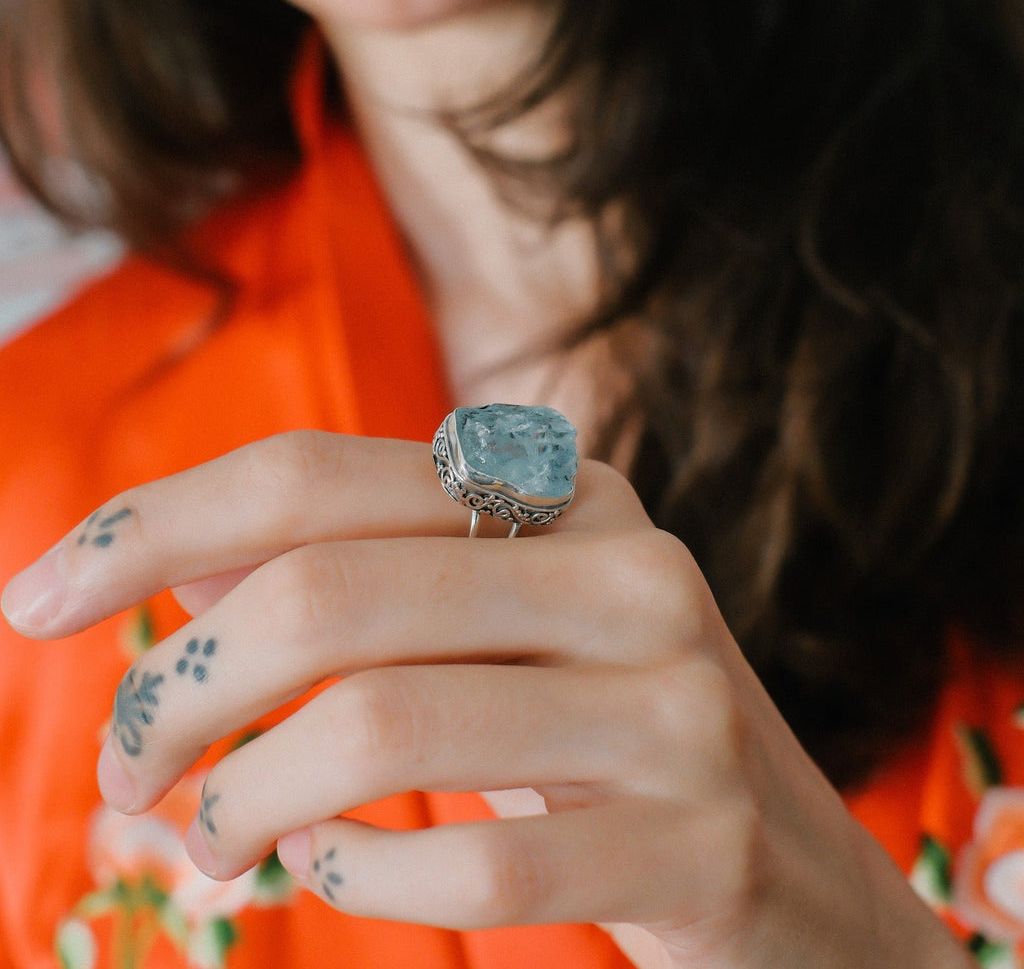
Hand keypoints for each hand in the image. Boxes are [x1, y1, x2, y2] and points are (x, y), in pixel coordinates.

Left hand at [2, 431, 973, 967]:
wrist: (803, 882)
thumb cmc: (602, 743)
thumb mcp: (489, 635)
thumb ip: (359, 582)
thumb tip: (176, 565)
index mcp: (569, 497)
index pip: (322, 476)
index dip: (158, 522)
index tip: (40, 596)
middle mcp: (631, 571)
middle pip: (332, 589)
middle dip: (180, 682)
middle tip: (130, 762)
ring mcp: (679, 704)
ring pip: (383, 724)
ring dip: (244, 796)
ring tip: (209, 838)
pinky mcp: (704, 842)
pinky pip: (475, 865)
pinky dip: (361, 878)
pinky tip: (337, 871)